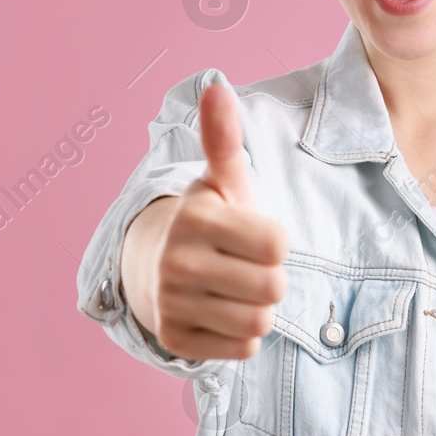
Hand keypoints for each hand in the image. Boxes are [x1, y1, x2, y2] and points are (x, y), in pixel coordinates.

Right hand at [151, 82, 289, 359]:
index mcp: (196, 218)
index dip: (276, 242)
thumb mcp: (222, 181)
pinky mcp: (175, 340)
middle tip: (247, 266)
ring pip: (260, 322)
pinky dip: (242, 336)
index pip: (279, 246)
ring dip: (258, 308)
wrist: (155, 267)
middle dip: (271, 279)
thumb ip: (225, 141)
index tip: (253, 236)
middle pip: (273, 288)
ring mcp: (173, 304)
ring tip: (236, 289)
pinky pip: (243, 348)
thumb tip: (218, 86)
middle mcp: (178, 262)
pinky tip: (222, 313)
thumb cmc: (209, 222)